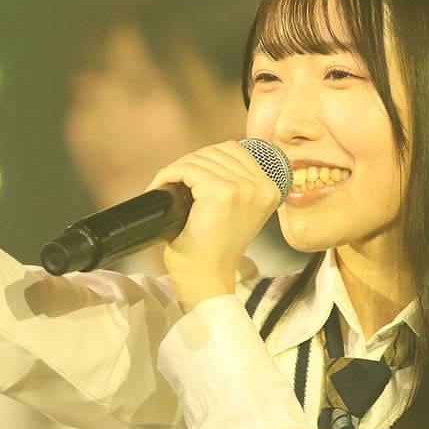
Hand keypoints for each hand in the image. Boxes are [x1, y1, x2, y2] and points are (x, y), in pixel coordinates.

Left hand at [148, 141, 281, 310]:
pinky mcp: (219, 193)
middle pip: (215, 152)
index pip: (234, 151)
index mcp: (269, 190)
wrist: (206, 277)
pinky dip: (168, 174)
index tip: (189, 174)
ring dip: (176, 169)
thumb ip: (237, 185)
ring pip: (199, 159)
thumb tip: (209, 159)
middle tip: (172, 181)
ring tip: (165, 185)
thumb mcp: (239, 212)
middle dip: (189, 163)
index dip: (206, 158)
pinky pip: (186, 169)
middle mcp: (260, 187)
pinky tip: (160, 186)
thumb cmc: (215, 250)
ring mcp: (242, 189)